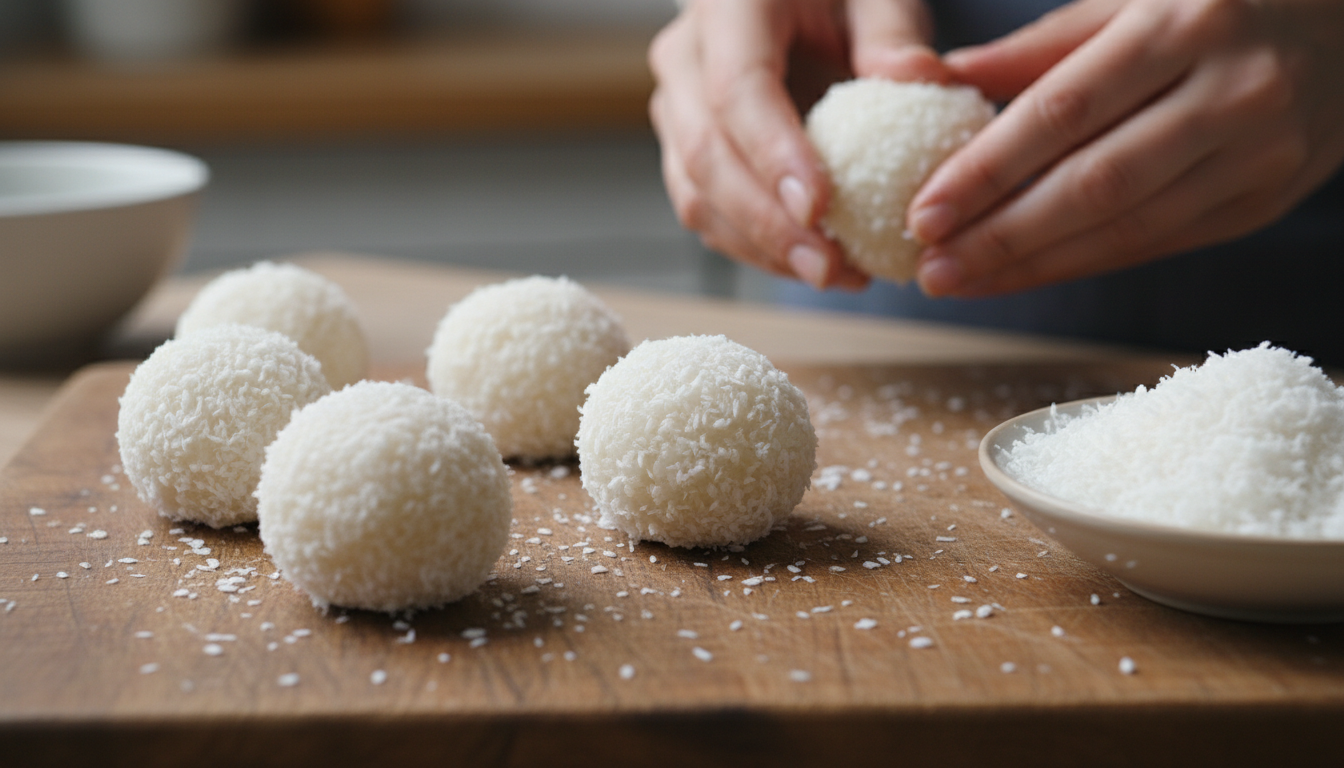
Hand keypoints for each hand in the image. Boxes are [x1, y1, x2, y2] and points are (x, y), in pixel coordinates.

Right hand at [648, 0, 951, 288]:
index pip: (737, 90)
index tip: (819, 208)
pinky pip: (707, 212)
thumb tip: (918, 80)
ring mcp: (676, 108)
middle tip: (829, 268)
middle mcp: (685, 59)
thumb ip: (893, 31)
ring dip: (761, 248)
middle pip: (705, 155)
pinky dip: (757, 248)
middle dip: (766, 224)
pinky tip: (815, 265)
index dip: (773, 155)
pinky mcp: (684, 151)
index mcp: (728, 7)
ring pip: (696, 195)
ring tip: (835, 276)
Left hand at [908, 0, 1343, 297]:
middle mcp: (1231, 89)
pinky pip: (1162, 241)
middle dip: (1002, 235)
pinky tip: (1027, 274)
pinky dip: (1087, 262)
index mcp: (1186, 20)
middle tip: (930, 267)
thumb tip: (944, 79)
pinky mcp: (1267, 197)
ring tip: (961, 280)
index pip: (1066, 110)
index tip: (923, 211)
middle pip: (1094, 183)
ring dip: (1035, 265)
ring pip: (1129, 227)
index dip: (989, 169)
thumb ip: (1043, 45)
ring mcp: (1260, 151)